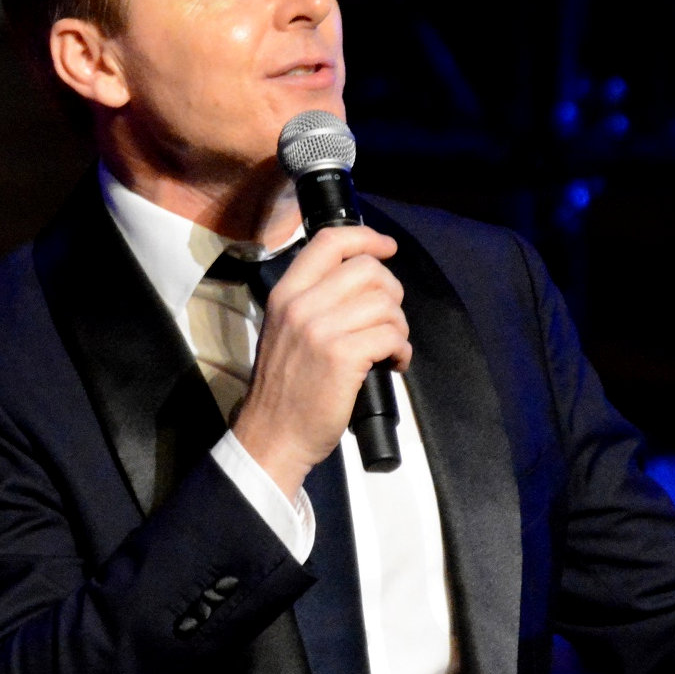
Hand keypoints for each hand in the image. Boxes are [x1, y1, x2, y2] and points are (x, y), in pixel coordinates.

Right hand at [231, 226, 410, 498]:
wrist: (273, 435)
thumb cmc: (284, 388)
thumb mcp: (284, 331)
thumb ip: (313, 301)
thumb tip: (363, 282)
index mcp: (286, 293)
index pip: (329, 241)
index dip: (366, 237)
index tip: (387, 247)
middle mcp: (301, 304)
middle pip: (368, 269)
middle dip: (392, 292)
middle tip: (389, 319)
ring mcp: (321, 329)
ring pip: (386, 303)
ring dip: (399, 326)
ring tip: (390, 348)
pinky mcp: (343, 356)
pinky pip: (391, 335)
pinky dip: (401, 350)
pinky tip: (393, 363)